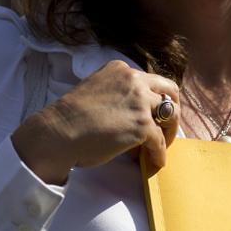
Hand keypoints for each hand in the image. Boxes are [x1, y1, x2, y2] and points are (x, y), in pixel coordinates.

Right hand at [11, 60, 179, 184]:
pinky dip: (160, 153)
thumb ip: (118, 95)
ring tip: (161, 146)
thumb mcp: (98, 91)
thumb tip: (132, 115)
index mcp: (121, 70)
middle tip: (166, 129)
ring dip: (169, 132)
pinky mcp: (142, 126)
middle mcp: (134, 80)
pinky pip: (160, 141)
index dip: (154, 100)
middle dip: (172, 110)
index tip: (151, 116)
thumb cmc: (71, 118)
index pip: (150, 81)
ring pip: (172, 114)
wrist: (58, 133)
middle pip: (170, 91)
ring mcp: (140, 102)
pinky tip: (155, 161)